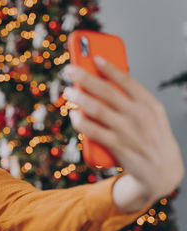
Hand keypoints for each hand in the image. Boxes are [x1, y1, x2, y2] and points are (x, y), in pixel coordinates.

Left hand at [63, 57, 184, 211]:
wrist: (162, 172)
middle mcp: (139, 115)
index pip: (127, 80)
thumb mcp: (150, 115)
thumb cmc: (151, 137)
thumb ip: (131, 100)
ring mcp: (128, 131)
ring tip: (68, 92)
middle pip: (107, 91)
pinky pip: (93, 131)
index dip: (109, 67)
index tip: (94, 57)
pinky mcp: (118, 147)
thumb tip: (101, 83)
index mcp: (149, 104)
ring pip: (97, 110)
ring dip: (79, 98)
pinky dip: (81, 122)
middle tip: (69, 70)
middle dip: (86, 78)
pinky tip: (73, 115)